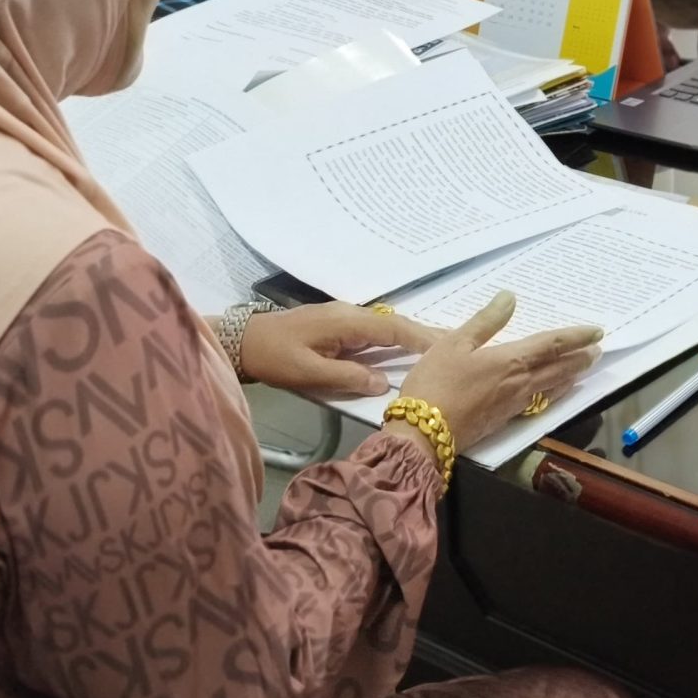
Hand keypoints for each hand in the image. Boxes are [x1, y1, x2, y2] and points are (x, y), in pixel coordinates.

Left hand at [239, 302, 438, 397]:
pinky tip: (403, 348)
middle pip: (395, 323)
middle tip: (455, 343)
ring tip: (438, 347)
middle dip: (424, 333)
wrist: (242, 341)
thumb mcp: (309, 373)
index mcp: (346, 322)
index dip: (421, 338)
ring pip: (385, 326)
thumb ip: (348, 378)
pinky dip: (394, 338)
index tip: (448, 346)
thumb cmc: (274, 357)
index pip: (393, 328)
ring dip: (411, 335)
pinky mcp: (336, 326)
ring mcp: (342, 318)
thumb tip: (384, 383)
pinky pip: (373, 331)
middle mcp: (349, 314)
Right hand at [394, 291, 603, 454]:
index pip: (551, 345)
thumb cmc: (436, 383)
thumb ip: (485, 322)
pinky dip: (553, 394)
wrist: (422, 434)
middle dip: (580, 358)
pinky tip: (550, 394)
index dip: (575, 337)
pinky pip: (538, 402)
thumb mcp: (454, 343)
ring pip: (551, 387)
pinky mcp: (503, 420)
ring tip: (582, 370)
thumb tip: (510, 298)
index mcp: (510, 361)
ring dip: (570, 376)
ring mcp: (513, 405)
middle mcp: (520, 383)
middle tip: (598, 351)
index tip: (596, 331)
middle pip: (558, 369)